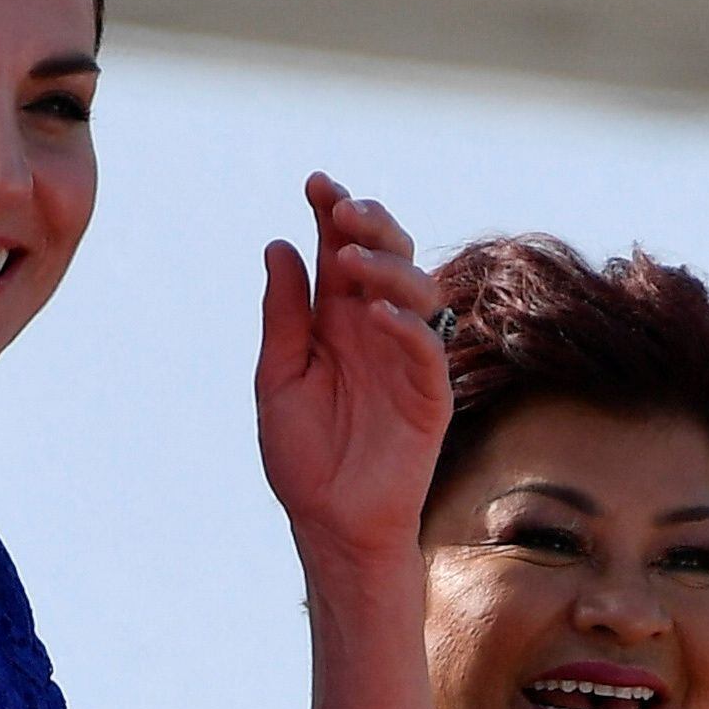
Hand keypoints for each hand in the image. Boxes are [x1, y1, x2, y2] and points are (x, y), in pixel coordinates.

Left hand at [255, 176, 451, 576]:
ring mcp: (406, 359)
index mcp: (336, 321)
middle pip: (386, 255)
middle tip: (340, 211)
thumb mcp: (279, 379)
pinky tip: (375, 314)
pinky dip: (405, 325)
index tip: (315, 183)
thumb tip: (279, 245)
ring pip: (415, 289)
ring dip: (386, 266)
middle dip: (368, 223)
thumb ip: (283, 317)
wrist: (331, 524)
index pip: (341, 251)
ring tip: (352, 260)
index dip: (332, 212)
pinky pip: (428, 349)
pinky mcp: (430, 396)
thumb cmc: (304, 459)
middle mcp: (375, 330)